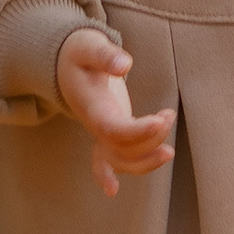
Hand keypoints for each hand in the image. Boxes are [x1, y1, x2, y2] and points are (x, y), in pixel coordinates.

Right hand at [56, 28, 176, 194]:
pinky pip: (110, 161)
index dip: (137, 131)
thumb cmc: (79, 53)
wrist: (64, 65)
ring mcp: (100, 132)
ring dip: (147, 157)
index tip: (159, 121)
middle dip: (150, 140)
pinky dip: (118, 173)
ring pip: (121, 160)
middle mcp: (95, 125)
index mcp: (92, 106)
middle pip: (122, 149)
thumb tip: (124, 65)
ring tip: (168, 136)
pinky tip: (117, 188)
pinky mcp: (107, 133)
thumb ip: (104, 54)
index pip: (113, 128)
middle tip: (167, 115)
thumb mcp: (88, 45)